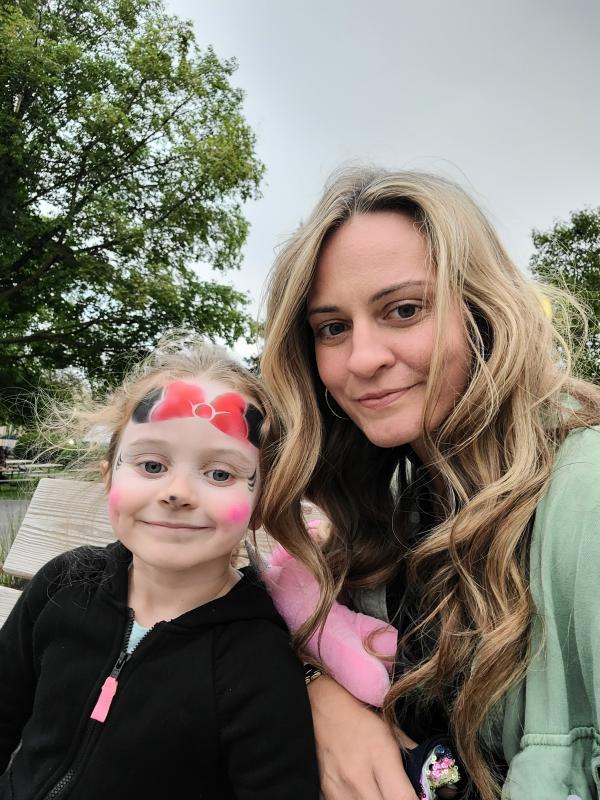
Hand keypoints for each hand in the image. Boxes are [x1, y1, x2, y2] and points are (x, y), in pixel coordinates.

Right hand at [309, 675, 417, 799]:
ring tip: (380, 791)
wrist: (318, 706)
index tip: (418, 796)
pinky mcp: (324, 794)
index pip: (404, 799)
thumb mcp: (389, 729)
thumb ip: (411, 755)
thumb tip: (428, 777)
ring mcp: (337, 789)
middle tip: (399, 794)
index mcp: (380, 756)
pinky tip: (360, 792)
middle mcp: (357, 777)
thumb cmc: (357, 715)